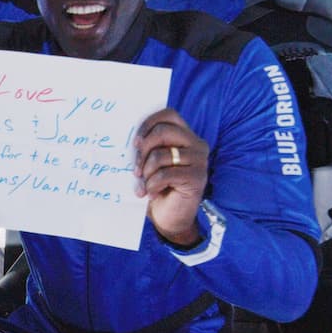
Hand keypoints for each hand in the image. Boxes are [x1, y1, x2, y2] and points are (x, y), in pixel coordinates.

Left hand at [133, 108, 208, 244]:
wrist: (171, 218)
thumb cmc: (159, 187)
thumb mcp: (152, 163)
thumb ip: (148, 147)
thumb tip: (132, 138)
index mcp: (186, 136)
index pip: (168, 115)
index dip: (148, 124)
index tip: (135, 143)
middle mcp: (197, 145)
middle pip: (162, 132)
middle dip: (143, 150)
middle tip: (136, 169)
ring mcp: (200, 161)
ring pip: (161, 155)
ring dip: (146, 173)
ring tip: (146, 184)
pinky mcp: (197, 178)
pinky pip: (165, 175)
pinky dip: (152, 185)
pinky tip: (152, 193)